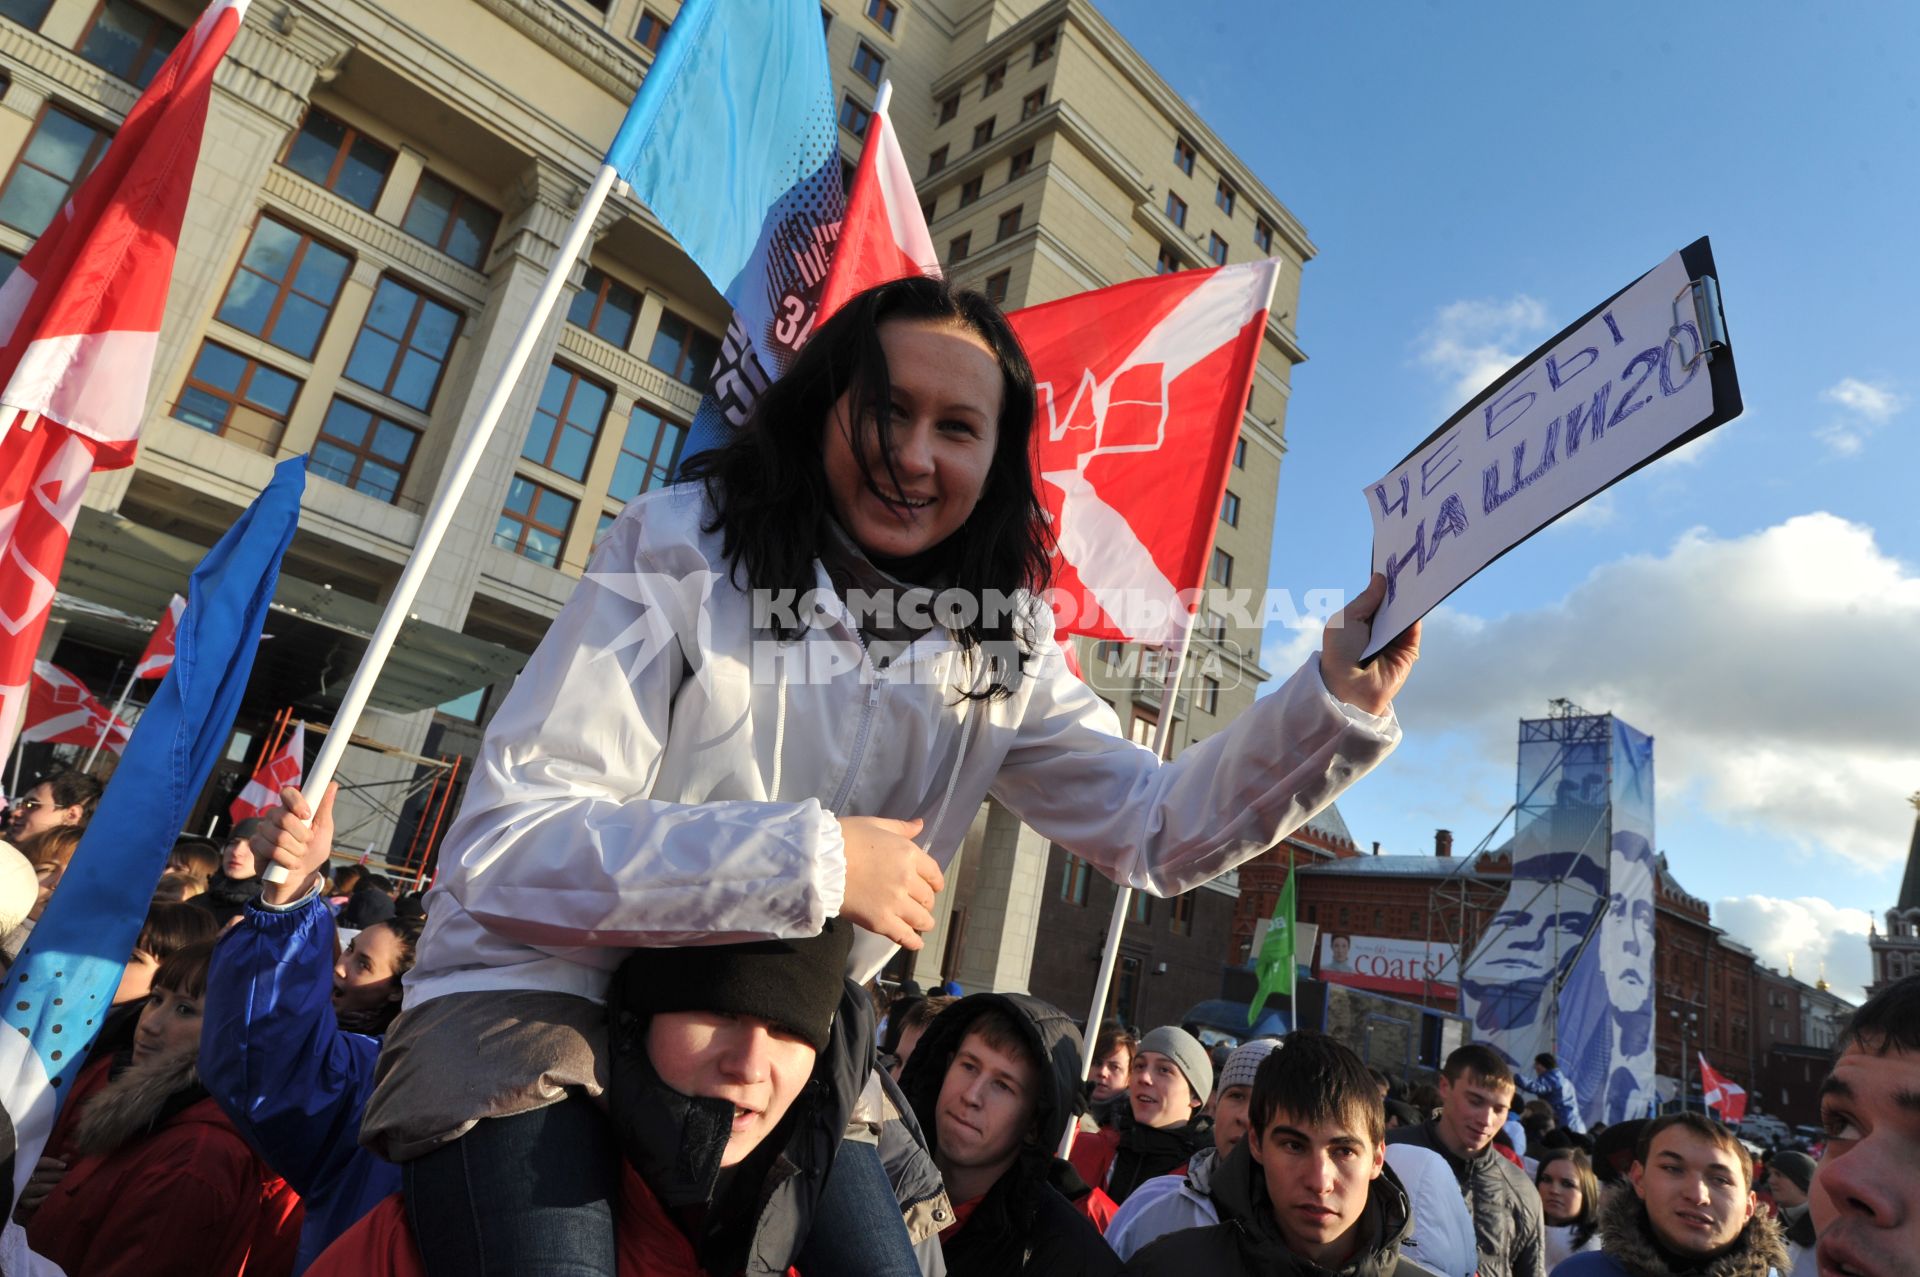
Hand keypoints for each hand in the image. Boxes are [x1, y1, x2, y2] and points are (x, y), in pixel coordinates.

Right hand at [14, 1155, 65, 1223]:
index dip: (52, 1163)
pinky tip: (55, 1196)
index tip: (64, 1165)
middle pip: (42, 1176)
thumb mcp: (44, 1167)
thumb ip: (56, 1162)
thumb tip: (69, 1155)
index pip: (40, 1162)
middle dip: (59, 1175)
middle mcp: (24, 1178)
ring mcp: (23, 1191)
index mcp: (29, 1166)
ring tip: (67, 1185)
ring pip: (40, 1187)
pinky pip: (34, 1202)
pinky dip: (44, 1199)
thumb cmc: (36, 1176)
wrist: (21, 1191)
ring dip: (55, 1186)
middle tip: (72, 1176)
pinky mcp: (23, 1203)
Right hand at [254, 783, 337, 906]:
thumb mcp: (324, 829)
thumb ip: (324, 808)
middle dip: (301, 835)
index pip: (288, 793)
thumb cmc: (312, 851)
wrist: (300, 877)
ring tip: (298, 855)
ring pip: (279, 837)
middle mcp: (275, 816)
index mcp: (292, 808)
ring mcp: (263, 829)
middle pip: (284, 817)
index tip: (307, 815)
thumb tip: (333, 784)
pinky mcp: (255, 844)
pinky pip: (270, 850)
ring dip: (295, 851)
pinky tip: (289, 863)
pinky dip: (286, 860)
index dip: (296, 802)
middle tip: (307, 842)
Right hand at [836, 817, 945, 949]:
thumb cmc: (845, 837)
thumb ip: (900, 828)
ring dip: (923, 922)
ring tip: (919, 924)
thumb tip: (920, 825)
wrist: (819, 860)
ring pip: (921, 918)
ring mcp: (895, 902)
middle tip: (918, 904)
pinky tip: (915, 943)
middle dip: (925, 902)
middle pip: (928, 897)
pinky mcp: (881, 921)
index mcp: (909, 854)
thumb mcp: (874, 824)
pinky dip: (913, 942)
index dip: (935, 882)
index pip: (933, 873)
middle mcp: (907, 879)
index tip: (932, 887)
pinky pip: (904, 936)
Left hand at [1320, 573, 1419, 716]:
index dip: (1384, 584)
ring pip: (1405, 616)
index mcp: (1360, 623)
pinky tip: (1418, 597)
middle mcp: (1378, 632)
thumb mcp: (1346, 619)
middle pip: (1392, 606)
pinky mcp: (1407, 652)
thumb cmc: (1339, 652)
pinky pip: (1414, 630)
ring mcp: (1393, 642)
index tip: (1393, 565)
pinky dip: (1416, 614)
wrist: (1348, 687)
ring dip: (1409, 599)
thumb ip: (1365, 599)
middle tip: (1408, 566)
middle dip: (1399, 590)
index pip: (1376, 600)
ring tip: (1415, 577)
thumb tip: (1380, 578)